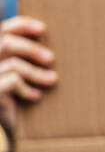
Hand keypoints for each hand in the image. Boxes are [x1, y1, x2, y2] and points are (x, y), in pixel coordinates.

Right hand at [0, 16, 56, 135]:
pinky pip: (11, 82)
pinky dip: (27, 88)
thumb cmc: (18, 95)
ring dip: (37, 72)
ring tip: (52, 80)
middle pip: (7, 44)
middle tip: (51, 60)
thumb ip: (28, 55)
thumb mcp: (23, 71)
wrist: (8, 126)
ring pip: (13, 65)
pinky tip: (36, 96)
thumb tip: (50, 39)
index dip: (22, 25)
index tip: (44, 29)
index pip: (4, 30)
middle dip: (32, 49)